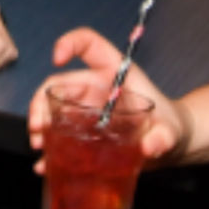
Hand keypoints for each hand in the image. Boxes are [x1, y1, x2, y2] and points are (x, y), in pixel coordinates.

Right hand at [26, 27, 186, 171]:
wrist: (169, 143)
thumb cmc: (168, 124)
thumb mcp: (170, 129)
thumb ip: (163, 136)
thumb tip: (150, 147)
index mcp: (113, 72)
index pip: (88, 44)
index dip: (70, 43)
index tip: (57, 58)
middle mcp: (93, 86)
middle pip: (58, 84)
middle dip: (41, 102)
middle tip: (38, 127)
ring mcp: (84, 108)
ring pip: (52, 109)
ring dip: (40, 125)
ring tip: (39, 145)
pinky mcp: (82, 130)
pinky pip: (59, 134)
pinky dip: (50, 149)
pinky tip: (45, 164)